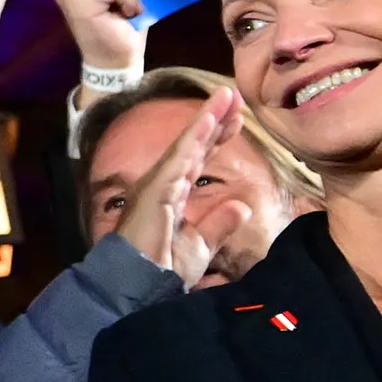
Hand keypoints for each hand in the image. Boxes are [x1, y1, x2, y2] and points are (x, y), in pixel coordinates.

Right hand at [115, 85, 252, 288]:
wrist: (139, 286)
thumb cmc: (161, 268)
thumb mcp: (200, 246)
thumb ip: (218, 224)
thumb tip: (242, 206)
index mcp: (172, 196)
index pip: (198, 160)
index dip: (217, 138)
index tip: (238, 119)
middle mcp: (163, 184)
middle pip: (194, 146)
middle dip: (215, 121)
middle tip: (235, 95)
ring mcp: (157, 185)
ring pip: (187, 145)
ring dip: (207, 120)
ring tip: (226, 96)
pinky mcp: (157, 189)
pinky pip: (179, 158)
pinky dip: (194, 138)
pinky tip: (209, 120)